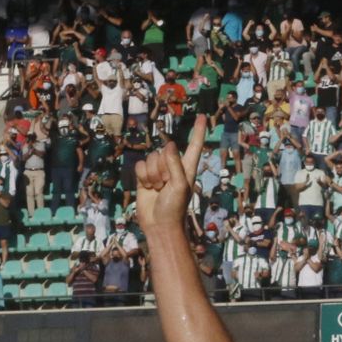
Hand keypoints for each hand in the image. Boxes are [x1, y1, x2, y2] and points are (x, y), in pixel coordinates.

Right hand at [134, 114, 206, 232]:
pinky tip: (147, 188)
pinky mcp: (145, 177)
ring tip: (157, 189)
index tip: (201, 116)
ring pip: (151, 157)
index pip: (194, 145)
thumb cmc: (174, 208)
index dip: (197, 131)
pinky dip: (142, 176)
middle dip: (161, 168)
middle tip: (165, 186)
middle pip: (163, 151)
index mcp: (187, 168)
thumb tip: (169, 145)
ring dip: (152, 174)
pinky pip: (140, 165)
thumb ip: (175, 164)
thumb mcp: (179, 185)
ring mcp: (158, 171)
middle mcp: (173, 167)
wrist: (158, 225)